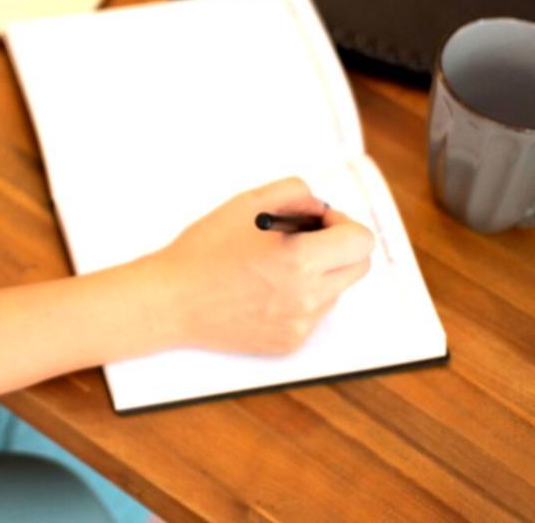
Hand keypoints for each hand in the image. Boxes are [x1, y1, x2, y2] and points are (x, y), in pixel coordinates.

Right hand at [140, 176, 374, 354]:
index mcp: (301, 259)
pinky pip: (314, 312)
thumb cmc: (205, 251)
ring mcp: (301, 323)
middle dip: (338, 247)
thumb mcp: (248, 203)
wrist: (172, 300)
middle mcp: (308, 296)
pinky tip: (265, 288)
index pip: (361, 240)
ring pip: (336, 289)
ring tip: (275, 265)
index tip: (319, 222)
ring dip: (319, 272)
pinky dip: (300, 296)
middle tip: (305, 238)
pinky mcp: (290, 340)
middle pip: (358, 266)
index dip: (342, 224)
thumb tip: (320, 208)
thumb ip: (295, 194)